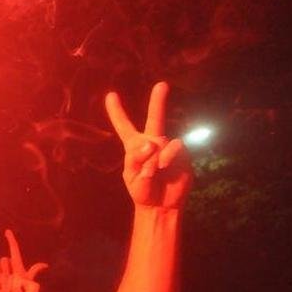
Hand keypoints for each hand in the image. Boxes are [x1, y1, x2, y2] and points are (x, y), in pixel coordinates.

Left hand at [105, 82, 193, 209]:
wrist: (160, 206)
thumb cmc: (142, 191)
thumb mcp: (130, 177)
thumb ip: (135, 159)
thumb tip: (151, 143)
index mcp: (134, 147)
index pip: (124, 126)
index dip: (117, 112)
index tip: (110, 95)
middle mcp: (152, 142)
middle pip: (155, 118)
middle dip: (158, 101)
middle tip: (162, 85)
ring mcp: (168, 147)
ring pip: (159, 141)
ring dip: (152, 158)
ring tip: (151, 172)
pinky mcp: (181, 154)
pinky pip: (174, 148)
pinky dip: (166, 156)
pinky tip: (163, 166)